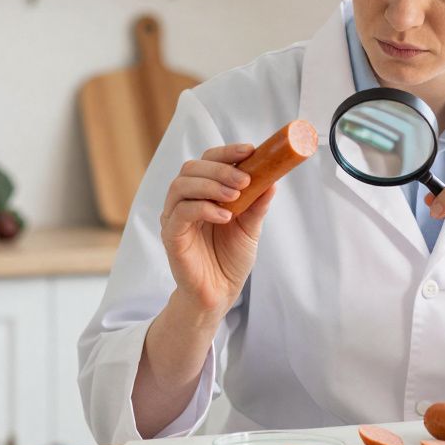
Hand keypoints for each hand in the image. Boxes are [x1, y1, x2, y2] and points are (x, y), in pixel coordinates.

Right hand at [160, 143, 276, 316]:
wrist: (219, 293)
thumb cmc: (230, 259)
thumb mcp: (250, 227)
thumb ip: (257, 203)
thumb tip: (273, 178)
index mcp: (203, 193)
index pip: (208, 161)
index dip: (227, 152)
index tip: (251, 150)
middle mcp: (185, 201)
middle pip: (192, 168)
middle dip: (220, 169)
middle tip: (245, 180)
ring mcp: (175, 218)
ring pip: (181, 186)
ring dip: (211, 186)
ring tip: (235, 197)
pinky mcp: (171, 236)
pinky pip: (181, 213)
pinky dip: (203, 209)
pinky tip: (224, 216)